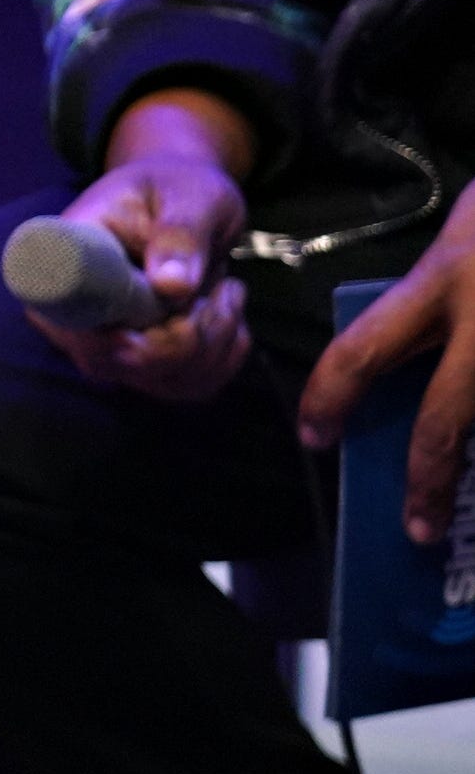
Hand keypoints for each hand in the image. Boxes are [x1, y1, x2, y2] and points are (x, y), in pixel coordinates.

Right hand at [30, 140, 253, 402]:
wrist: (183, 201)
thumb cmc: (177, 187)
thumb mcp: (188, 195)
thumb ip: (180, 234)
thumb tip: (172, 288)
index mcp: (64, 262)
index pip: (70, 323)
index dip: (124, 337)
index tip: (180, 309)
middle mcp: (73, 313)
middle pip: (120, 362)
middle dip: (192, 337)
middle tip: (227, 288)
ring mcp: (107, 343)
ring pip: (162, 380)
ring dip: (217, 343)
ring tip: (229, 291)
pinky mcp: (143, 363)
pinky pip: (188, 385)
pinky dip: (225, 357)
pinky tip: (228, 315)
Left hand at [304, 193, 474, 534]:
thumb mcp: (461, 243)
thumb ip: (435, 300)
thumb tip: (403, 359)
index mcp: (441, 282)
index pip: (361, 349)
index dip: (329, 398)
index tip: (314, 437)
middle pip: (441, 420)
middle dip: (425, 483)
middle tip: (413, 530)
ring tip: (467, 512)